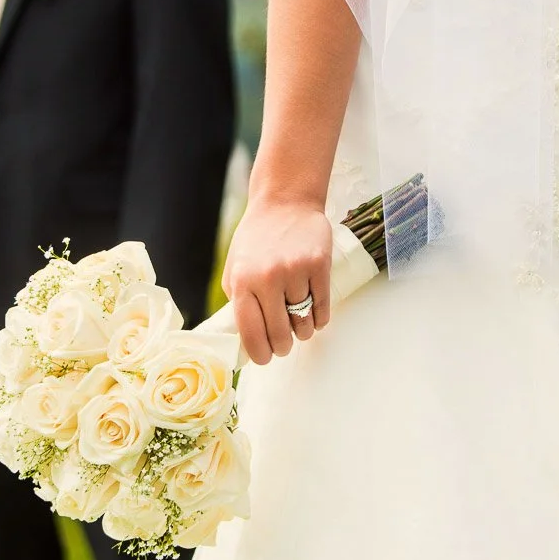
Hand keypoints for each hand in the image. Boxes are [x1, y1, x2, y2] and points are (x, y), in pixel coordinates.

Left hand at [223, 199, 332, 365]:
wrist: (285, 202)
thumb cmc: (258, 238)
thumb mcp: (235, 266)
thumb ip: (238, 300)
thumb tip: (246, 337)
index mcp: (243, 281)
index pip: (251, 333)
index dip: (260, 353)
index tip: (265, 357)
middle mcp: (268, 278)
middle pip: (280, 335)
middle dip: (282, 347)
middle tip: (283, 344)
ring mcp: (296, 272)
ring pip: (304, 324)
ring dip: (302, 331)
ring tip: (298, 323)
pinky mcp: (320, 266)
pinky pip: (323, 309)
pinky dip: (319, 319)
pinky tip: (313, 315)